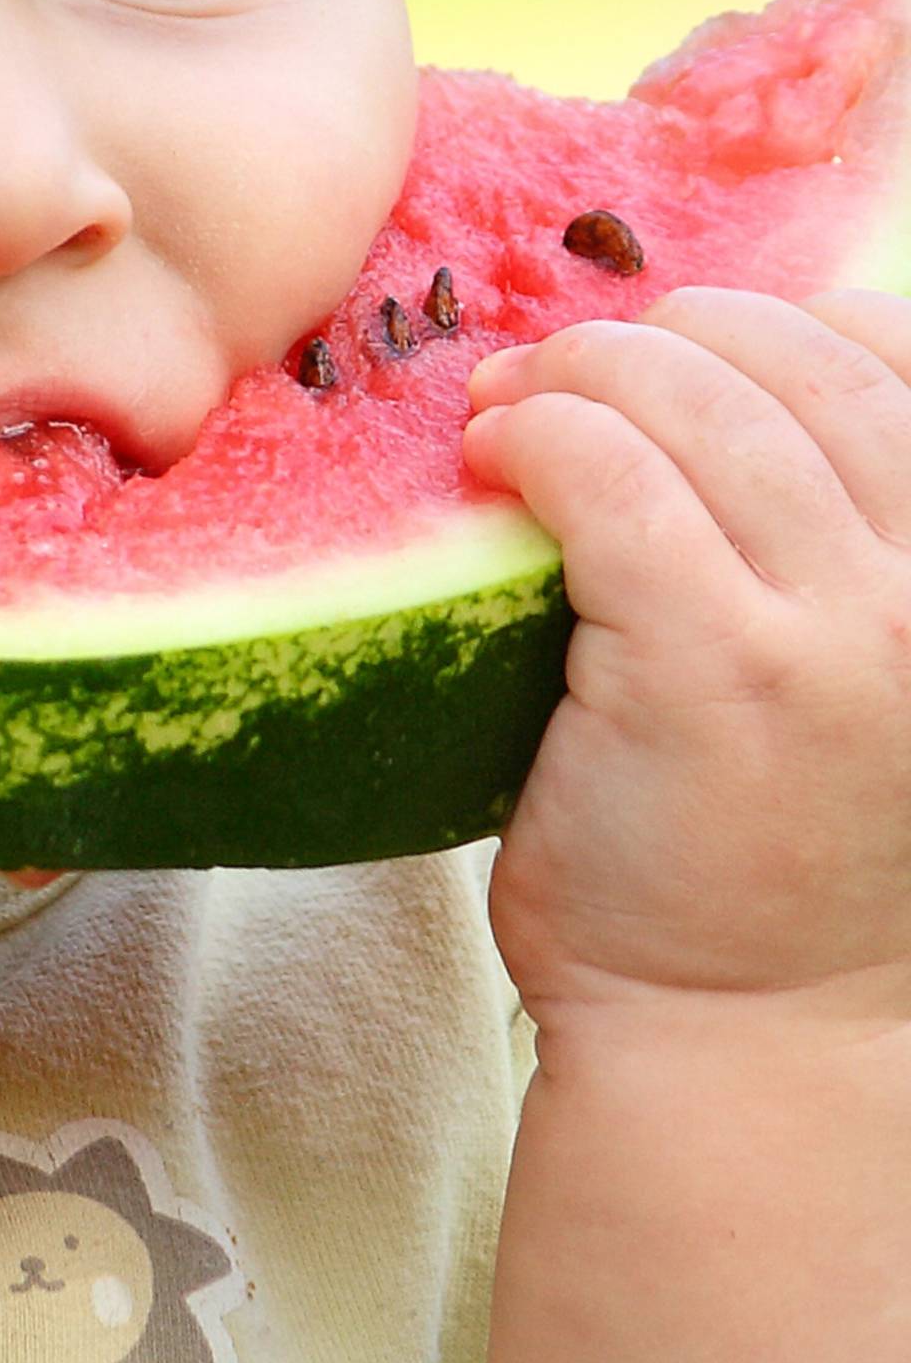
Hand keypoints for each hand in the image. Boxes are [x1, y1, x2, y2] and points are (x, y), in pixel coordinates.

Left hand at [463, 286, 910, 1032]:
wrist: (744, 1040)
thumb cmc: (780, 863)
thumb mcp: (863, 681)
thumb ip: (834, 549)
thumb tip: (710, 385)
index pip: (898, 360)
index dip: (778, 322)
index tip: (686, 345)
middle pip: (801, 362)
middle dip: (667, 333)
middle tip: (566, 365)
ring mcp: (840, 630)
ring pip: (700, 403)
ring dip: (586, 371)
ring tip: (511, 400)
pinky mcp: (712, 668)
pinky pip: (611, 479)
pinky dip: (541, 436)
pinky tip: (491, 455)